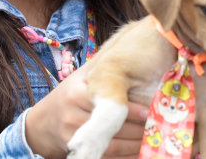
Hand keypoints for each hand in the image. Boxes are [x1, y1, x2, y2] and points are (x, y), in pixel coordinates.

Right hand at [25, 61, 149, 158]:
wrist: (46, 120)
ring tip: (154, 138)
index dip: (131, 108)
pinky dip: (126, 157)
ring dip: (135, 144)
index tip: (151, 110)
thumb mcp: (84, 76)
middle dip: (138, 128)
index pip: (108, 102)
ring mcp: (72, 137)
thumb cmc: (72, 92)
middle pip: (111, 126)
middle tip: (159, 124)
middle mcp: (72, 116)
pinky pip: (105, 157)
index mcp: (76, 93)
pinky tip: (141, 152)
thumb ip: (105, 70)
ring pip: (111, 145)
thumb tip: (139, 57)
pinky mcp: (76, 152)